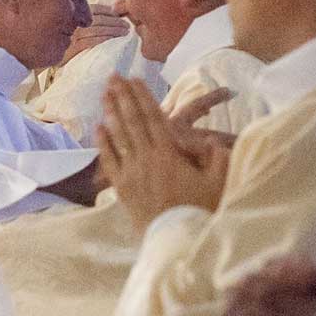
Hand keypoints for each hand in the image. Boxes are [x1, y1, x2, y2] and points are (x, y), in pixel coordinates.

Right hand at [60, 5, 128, 64]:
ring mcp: (70, 36)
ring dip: (113, 30)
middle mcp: (70, 23)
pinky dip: (103, 40)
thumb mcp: (73, 27)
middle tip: (127, 25)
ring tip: (125, 32)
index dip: (109, 11)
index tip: (120, 15)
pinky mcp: (69, 49)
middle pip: (98, 18)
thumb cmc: (63, 43)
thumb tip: (111, 13)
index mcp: (72, 14)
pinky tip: (113, 40)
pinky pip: (89, 42)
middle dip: (115, 21)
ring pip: (96, 29)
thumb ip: (87, 18)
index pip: (94, 8)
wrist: (46, 58)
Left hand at [98, 75, 231, 230]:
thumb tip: (212, 139)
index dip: (143, 96)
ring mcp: (131, 172)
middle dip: (123, 96)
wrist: (175, 239)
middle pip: (132, 120)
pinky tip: (98, 127)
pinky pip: (109, 160)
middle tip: (114, 76)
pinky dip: (103, 142)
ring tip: (104, 93)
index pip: (153, 117)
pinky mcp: (122, 187)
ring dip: (111, 112)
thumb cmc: (199, 210)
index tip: (135, 79)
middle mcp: (146, 157)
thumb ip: (217, 156)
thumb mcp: (217, 181)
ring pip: (118, 136)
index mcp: (168, 153)